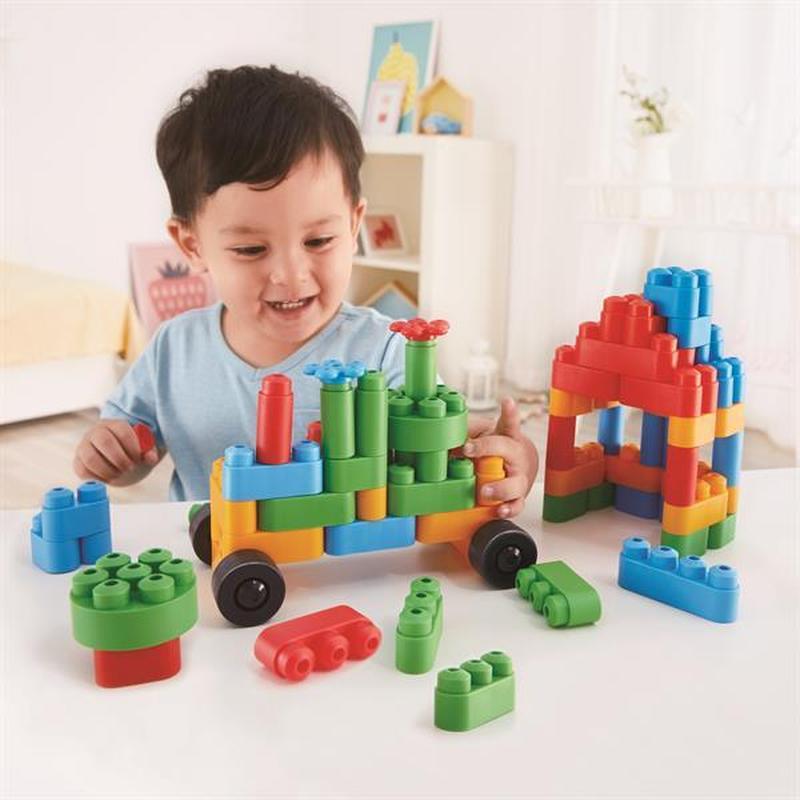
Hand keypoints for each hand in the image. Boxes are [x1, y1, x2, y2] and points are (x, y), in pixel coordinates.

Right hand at [74, 420, 158, 484]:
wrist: (118, 458)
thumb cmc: (132, 451)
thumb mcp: (143, 449)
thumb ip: (149, 452)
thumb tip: (151, 458)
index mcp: (115, 424)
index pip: (123, 431)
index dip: (133, 447)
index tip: (139, 458)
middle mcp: (96, 432)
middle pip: (105, 442)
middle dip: (120, 459)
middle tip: (129, 468)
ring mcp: (84, 446)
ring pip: (91, 458)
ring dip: (108, 471)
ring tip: (119, 474)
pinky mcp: (78, 461)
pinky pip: (82, 471)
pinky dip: (97, 478)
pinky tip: (108, 478)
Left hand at [462, 398, 538, 518]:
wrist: (521, 465)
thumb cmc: (498, 447)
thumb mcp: (485, 433)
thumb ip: (468, 430)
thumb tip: (441, 430)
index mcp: (508, 436)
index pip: (510, 421)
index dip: (509, 412)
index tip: (506, 402)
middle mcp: (516, 455)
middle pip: (507, 449)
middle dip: (487, 448)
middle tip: (468, 449)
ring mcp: (518, 477)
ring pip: (514, 483)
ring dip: (498, 487)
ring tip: (483, 492)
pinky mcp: (518, 496)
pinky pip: (516, 504)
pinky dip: (508, 508)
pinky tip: (500, 509)